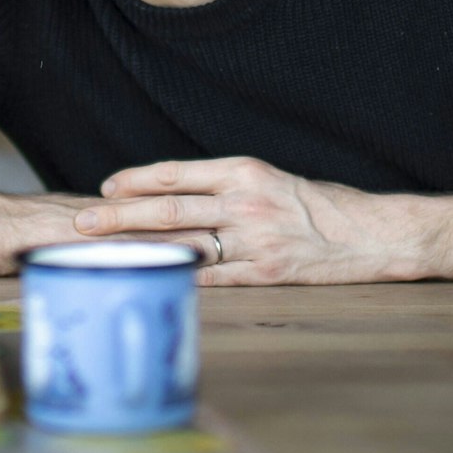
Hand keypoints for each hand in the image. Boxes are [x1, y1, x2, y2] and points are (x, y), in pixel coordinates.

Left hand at [75, 157, 421, 285]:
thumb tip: (170, 196)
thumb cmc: (316, 205)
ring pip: (183, 245)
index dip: (135, 182)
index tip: (104, 188)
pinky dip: (178, 279)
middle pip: (168, 210)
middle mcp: (245, 202)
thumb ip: (223, 186)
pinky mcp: (265, 274)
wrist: (371, 234)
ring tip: (102, 255)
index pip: (175, 174)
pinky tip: (149, 281)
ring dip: (137, 250)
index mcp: (243, 172)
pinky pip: (211, 279)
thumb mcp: (269, 180)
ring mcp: (254, 241)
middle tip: (81, 223)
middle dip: (117, 217)